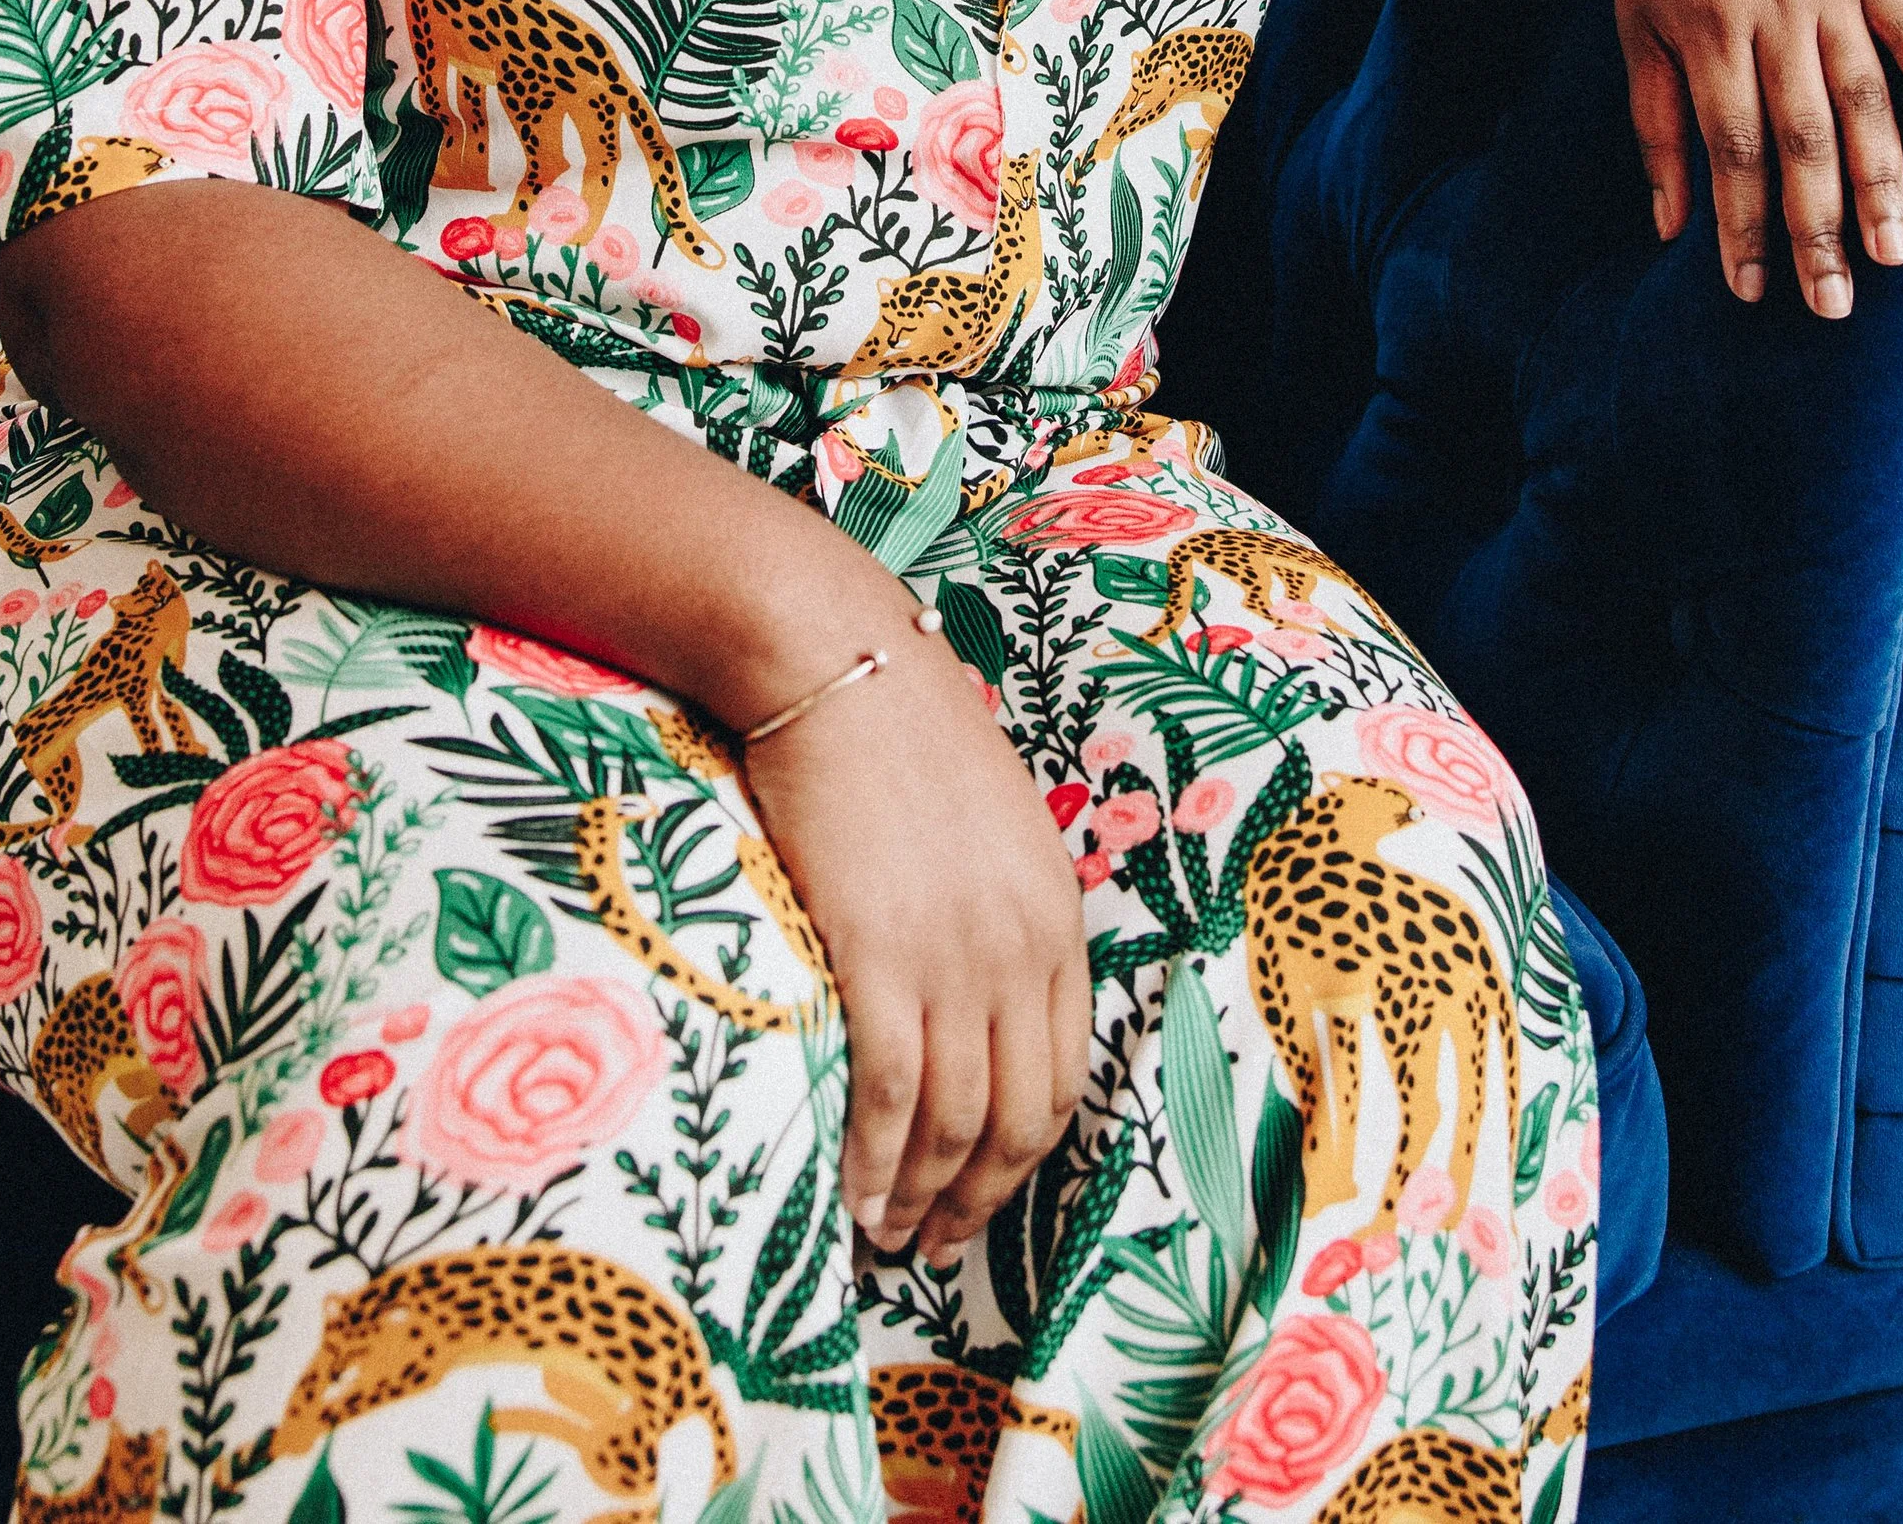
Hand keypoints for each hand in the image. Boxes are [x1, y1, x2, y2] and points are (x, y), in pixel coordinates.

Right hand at [742, 630, 1088, 1264]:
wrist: (836, 660)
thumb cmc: (900, 730)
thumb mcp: (992, 822)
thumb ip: (999, 906)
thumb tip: (974, 990)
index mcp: (1056, 916)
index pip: (1066, 1077)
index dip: (1024, 1158)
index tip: (983, 1193)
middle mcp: (1020, 948)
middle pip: (1019, 1119)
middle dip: (978, 1199)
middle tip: (934, 1241)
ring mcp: (952, 955)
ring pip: (954, 1122)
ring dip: (920, 1197)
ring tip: (887, 1235)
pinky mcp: (877, 953)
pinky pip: (888, 1091)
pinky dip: (873, 1160)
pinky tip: (850, 1197)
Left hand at [1613, 0, 1902, 318]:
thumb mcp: (1635, 28)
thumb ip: (1655, 125)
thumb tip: (1671, 227)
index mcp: (1706, 30)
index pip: (1732, 147)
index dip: (1743, 223)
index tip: (1752, 291)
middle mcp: (1772, 11)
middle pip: (1803, 134)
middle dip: (1818, 224)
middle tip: (1836, 303)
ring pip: (1862, 93)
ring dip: (1882, 175)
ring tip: (1896, 250)